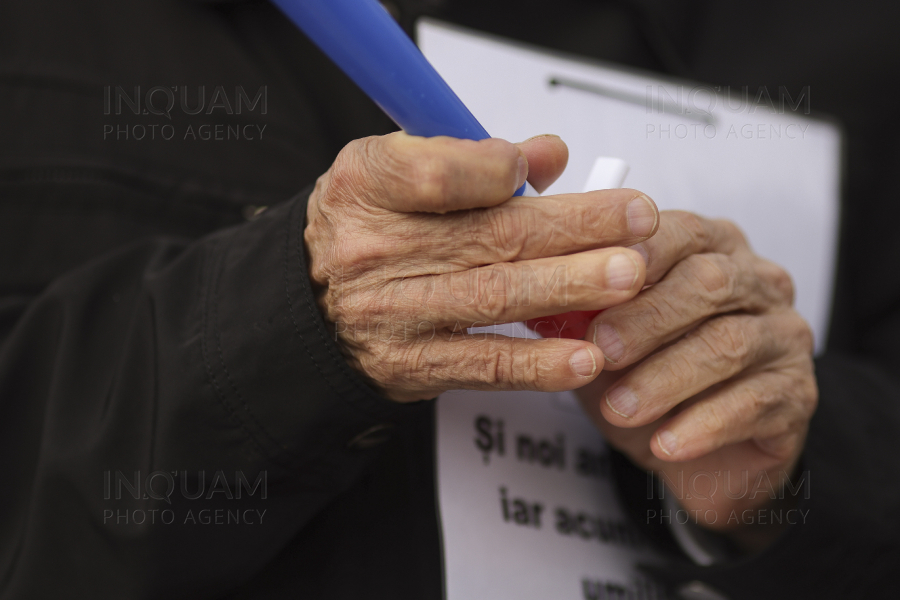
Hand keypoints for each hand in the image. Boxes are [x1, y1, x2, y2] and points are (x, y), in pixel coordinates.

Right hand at [304, 132, 658, 400]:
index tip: (546, 164)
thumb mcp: (396, 172)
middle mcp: (374, 250)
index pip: (432, 173)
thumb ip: (470, 159)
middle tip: (639, 221)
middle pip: (486, 236)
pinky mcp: (411, 366)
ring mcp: (392, 314)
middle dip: (573, 228)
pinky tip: (586, 358)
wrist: (309, 309)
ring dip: (568, 288)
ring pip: (493, 297)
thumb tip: (547, 156)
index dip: (492, 168)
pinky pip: (482, 365)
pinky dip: (537, 363)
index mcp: (368, 186)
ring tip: (629, 278)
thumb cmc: (367, 230)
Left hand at [575, 211, 816, 545]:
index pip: (682, 232)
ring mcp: (783, 336)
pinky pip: (754, 403)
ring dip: (665, 378)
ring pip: (729, 344)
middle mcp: (757, 282)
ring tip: (619, 408)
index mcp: (711, 250)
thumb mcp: (604, 342)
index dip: (640, 252)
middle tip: (602, 351)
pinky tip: (665, 443)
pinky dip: (702, 424)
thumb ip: (580, 312)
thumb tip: (533, 292)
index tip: (595, 280)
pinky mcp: (798, 393)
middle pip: (709, 283)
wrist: (699, 453)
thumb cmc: (648, 379)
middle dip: (647, 317)